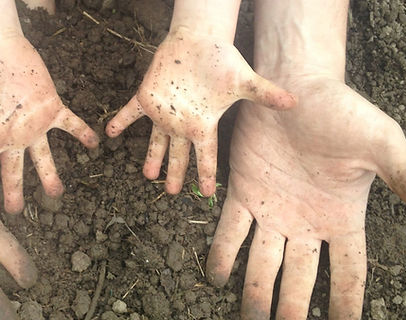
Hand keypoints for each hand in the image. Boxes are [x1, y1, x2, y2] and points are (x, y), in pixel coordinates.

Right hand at [0, 36, 98, 212]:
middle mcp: (12, 136)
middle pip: (13, 171)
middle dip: (14, 192)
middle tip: (16, 213)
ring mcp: (33, 125)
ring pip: (44, 156)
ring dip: (51, 174)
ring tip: (58, 193)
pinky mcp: (51, 109)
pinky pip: (70, 124)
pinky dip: (82, 132)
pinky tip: (94, 144)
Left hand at [106, 27, 295, 196]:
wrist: (200, 40)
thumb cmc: (222, 61)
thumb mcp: (244, 81)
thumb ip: (265, 94)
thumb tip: (294, 102)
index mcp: (203, 125)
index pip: (205, 156)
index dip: (205, 175)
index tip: (206, 194)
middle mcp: (182, 124)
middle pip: (178, 155)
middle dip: (174, 174)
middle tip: (170, 193)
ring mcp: (164, 112)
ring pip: (155, 140)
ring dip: (150, 157)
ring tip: (146, 176)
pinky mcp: (147, 97)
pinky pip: (131, 112)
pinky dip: (121, 121)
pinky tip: (110, 132)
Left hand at [206, 76, 405, 319]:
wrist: (296, 86)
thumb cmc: (341, 113)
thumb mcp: (381, 145)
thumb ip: (405, 175)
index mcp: (341, 219)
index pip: (349, 273)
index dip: (348, 305)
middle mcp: (305, 223)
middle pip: (300, 278)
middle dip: (292, 311)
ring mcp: (272, 211)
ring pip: (262, 262)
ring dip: (255, 292)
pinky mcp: (242, 194)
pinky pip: (230, 231)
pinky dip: (222, 254)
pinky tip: (217, 278)